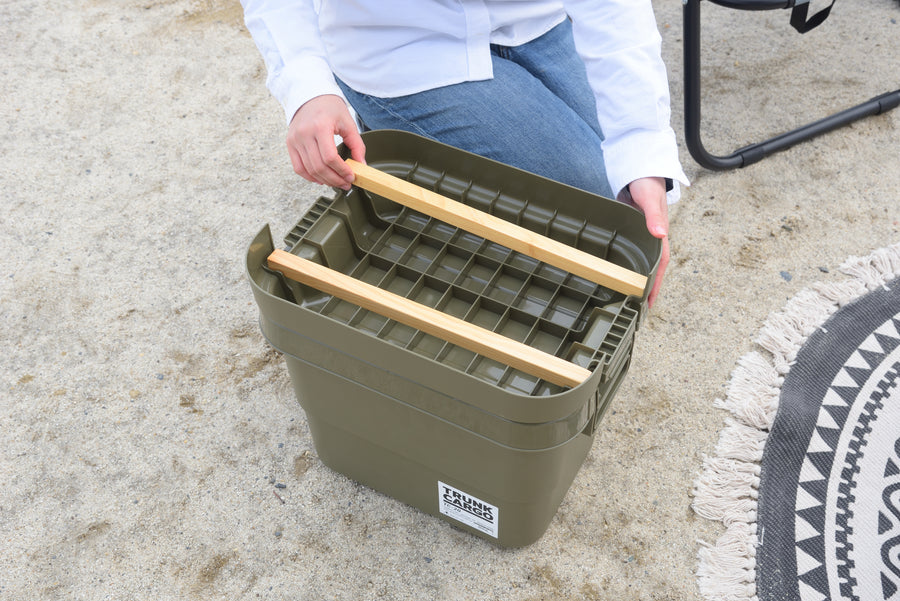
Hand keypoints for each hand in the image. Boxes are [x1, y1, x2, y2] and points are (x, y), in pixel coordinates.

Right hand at [286, 94, 365, 189]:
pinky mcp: (290, 144)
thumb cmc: (330, 107)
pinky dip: (309, 177)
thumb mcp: (348, 123)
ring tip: (336, 182)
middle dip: (334, 179)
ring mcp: (295, 140)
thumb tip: (362, 165)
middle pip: (319, 166)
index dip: (341, 171)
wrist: (310, 96)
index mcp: (320, 127)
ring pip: (309, 170)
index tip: (351, 176)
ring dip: (324, 180)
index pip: (330, 157)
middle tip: (345, 183)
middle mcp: (304, 134)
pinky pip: (298, 167)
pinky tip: (321, 179)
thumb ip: (357, 145)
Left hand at [625, 177, 668, 306]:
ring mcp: (642, 236)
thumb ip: (654, 217)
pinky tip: (616, 271)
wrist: (641, 170)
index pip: (659, 266)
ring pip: (640, 261)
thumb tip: (661, 234)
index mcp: (659, 236)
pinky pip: (631, 252)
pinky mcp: (632, 231)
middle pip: (651, 268)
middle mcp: (652, 239)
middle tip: (637, 309)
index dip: (655, 285)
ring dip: (635, 278)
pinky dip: (626, 263)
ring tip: (627, 296)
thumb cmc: (647, 184)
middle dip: (646, 289)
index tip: (650, 303)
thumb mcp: (649, 200)